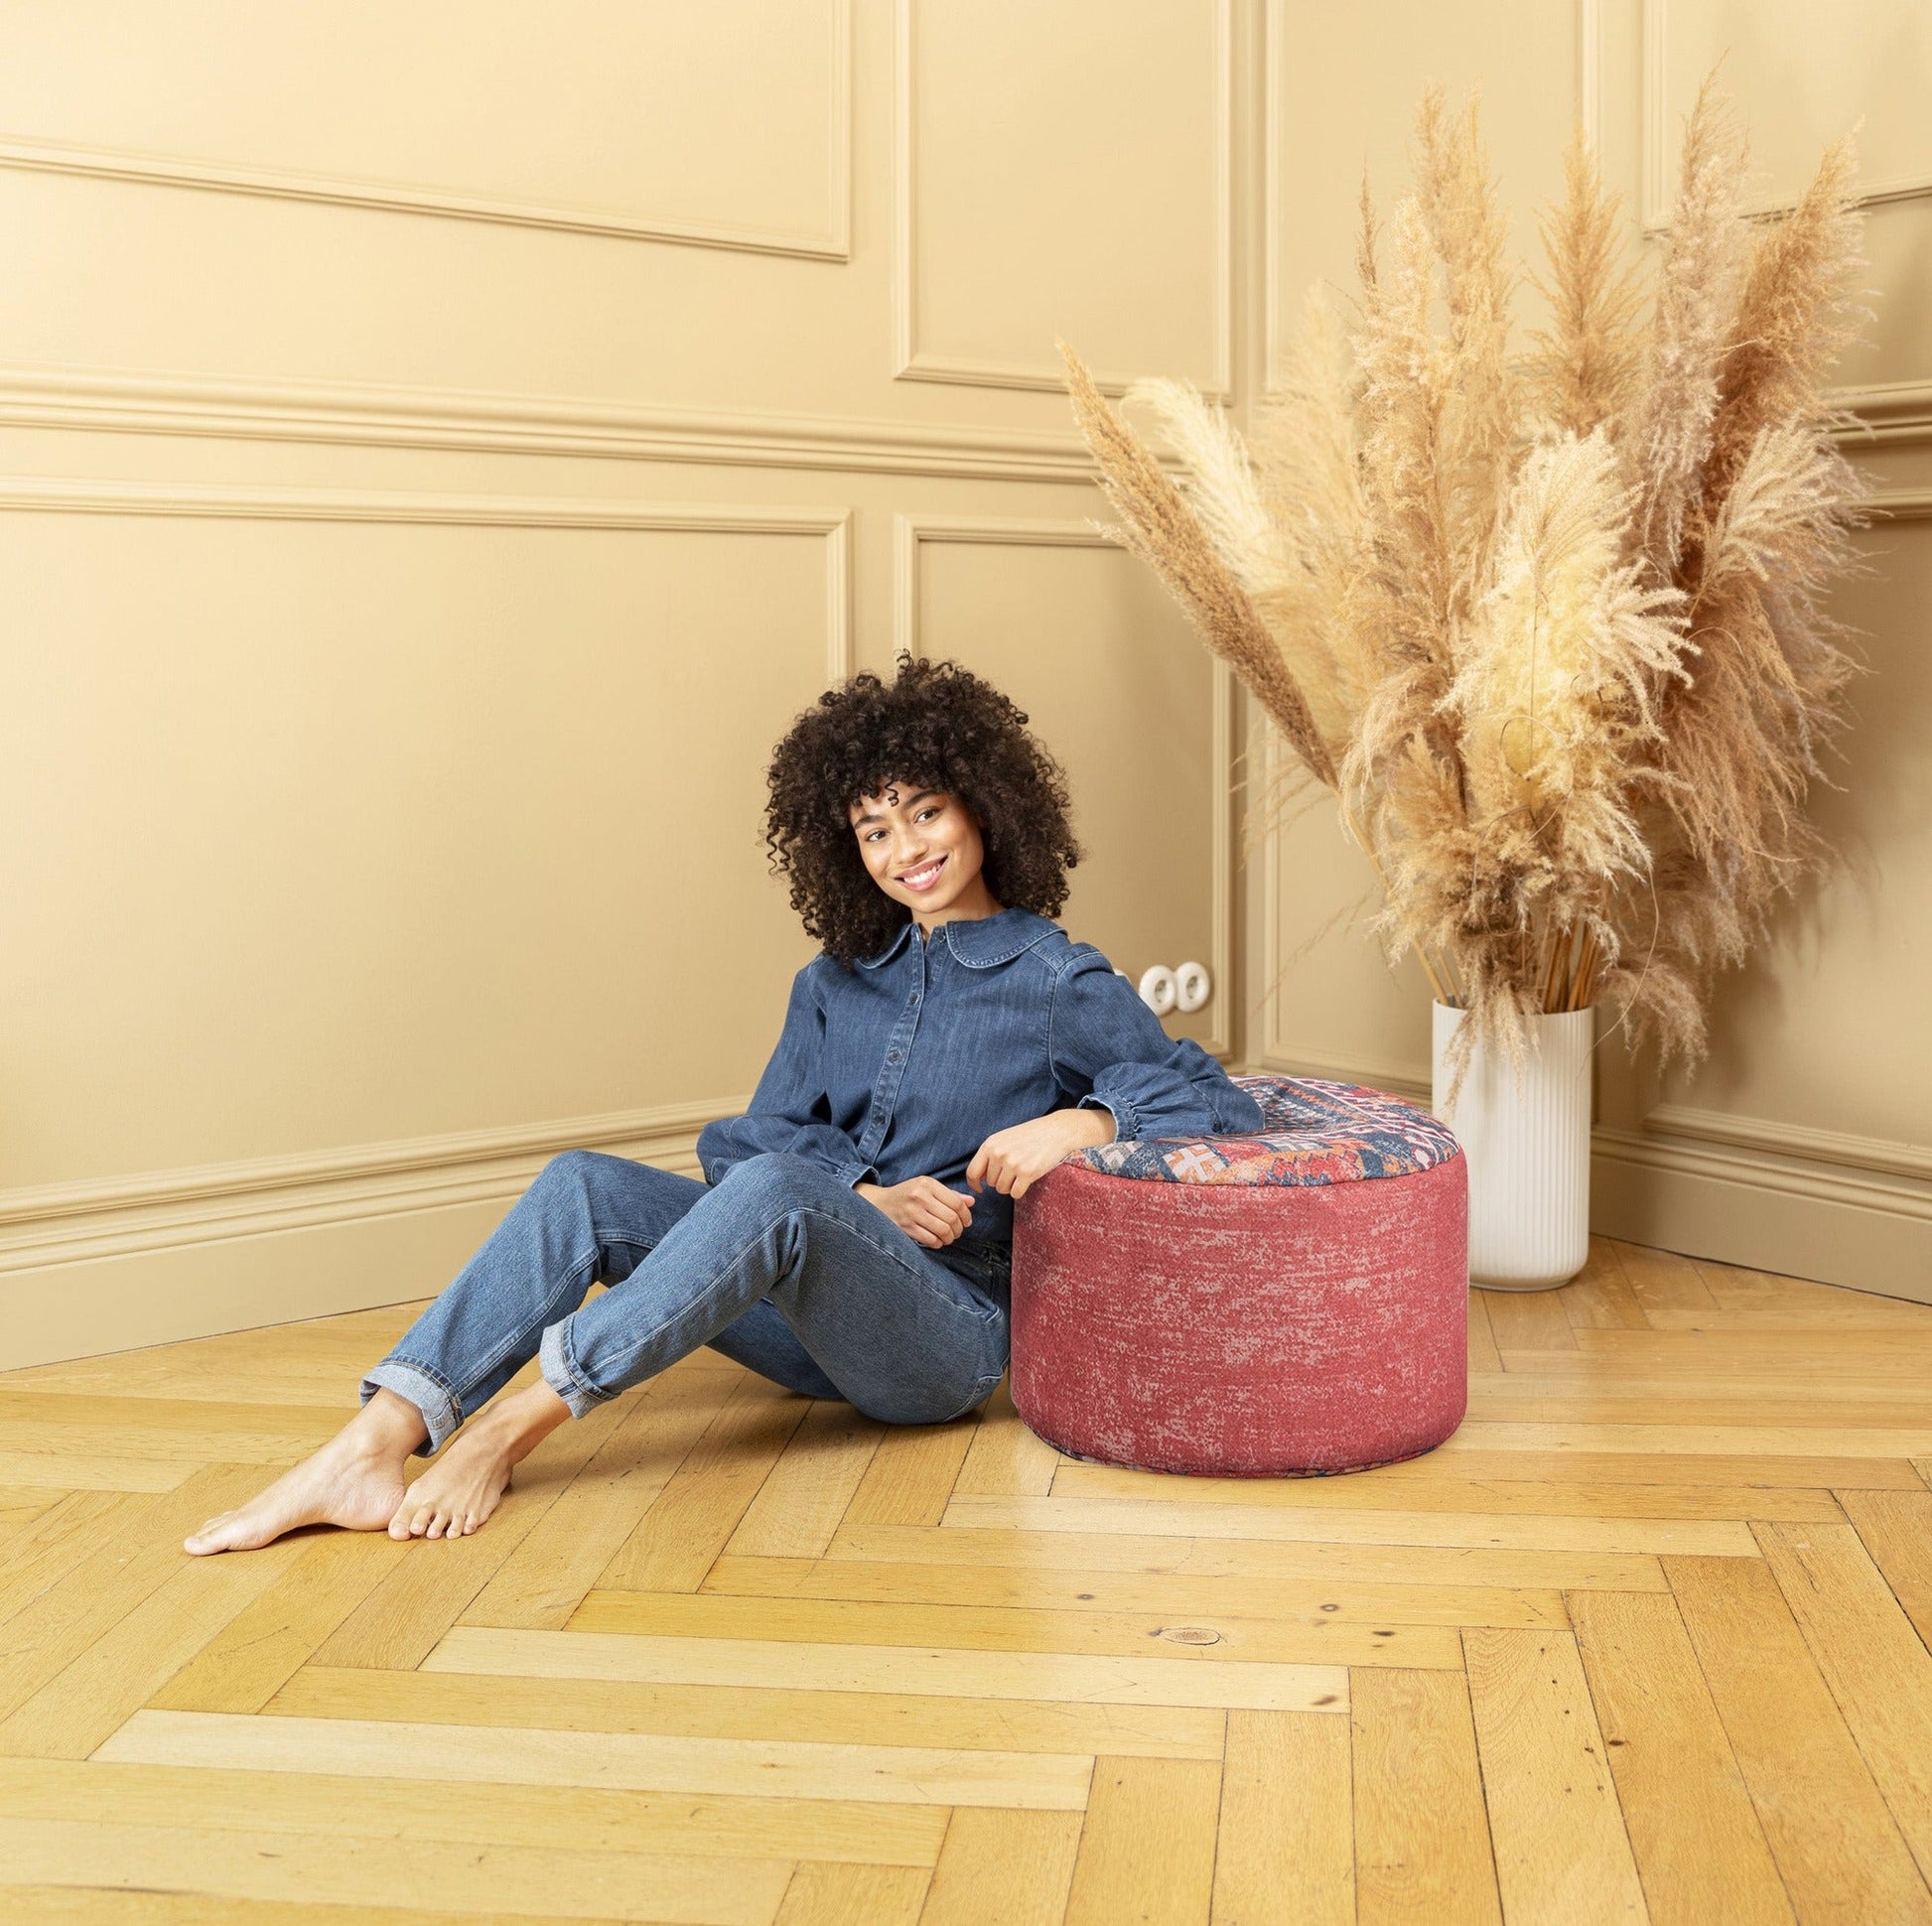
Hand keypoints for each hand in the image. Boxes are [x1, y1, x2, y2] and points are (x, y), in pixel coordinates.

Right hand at [853, 1175, 974, 1247]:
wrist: (879, 1204)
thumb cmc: (908, 1195)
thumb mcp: (927, 1188)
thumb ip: (950, 1194)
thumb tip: (971, 1202)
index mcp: (927, 1184)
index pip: (956, 1202)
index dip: (966, 1215)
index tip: (967, 1221)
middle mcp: (919, 1197)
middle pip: (951, 1218)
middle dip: (959, 1229)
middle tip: (958, 1231)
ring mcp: (912, 1213)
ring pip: (943, 1230)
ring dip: (950, 1237)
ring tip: (949, 1237)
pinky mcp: (906, 1227)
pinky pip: (931, 1240)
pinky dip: (938, 1243)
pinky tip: (938, 1240)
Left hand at [966, 1108, 1114, 1201]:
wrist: (1056, 1131)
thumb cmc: (1031, 1135)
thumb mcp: (1005, 1138)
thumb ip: (990, 1155)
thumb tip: (979, 1179)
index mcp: (990, 1144)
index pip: (972, 1172)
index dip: (974, 1184)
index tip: (980, 1188)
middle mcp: (998, 1154)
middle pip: (990, 1183)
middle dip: (1000, 1181)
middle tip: (1014, 1170)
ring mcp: (1012, 1164)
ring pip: (1002, 1189)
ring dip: (1011, 1186)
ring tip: (1022, 1172)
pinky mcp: (1027, 1173)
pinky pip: (1015, 1194)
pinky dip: (1021, 1190)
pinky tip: (1028, 1178)